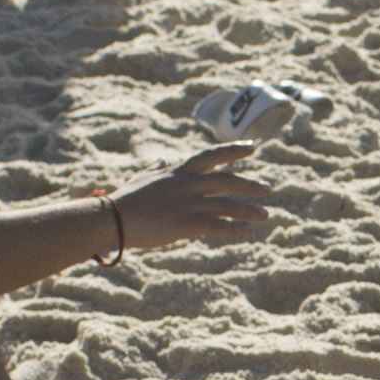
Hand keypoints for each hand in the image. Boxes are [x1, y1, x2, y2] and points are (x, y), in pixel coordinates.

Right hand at [114, 143, 272, 254]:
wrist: (111, 219)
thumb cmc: (124, 201)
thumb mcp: (142, 179)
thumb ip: (156, 169)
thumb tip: (161, 161)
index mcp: (177, 172)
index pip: (212, 156)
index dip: (234, 150)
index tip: (253, 146)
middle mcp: (187, 184)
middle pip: (227, 181)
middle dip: (249, 185)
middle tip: (267, 189)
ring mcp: (188, 203)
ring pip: (227, 205)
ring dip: (248, 210)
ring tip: (264, 215)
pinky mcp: (186, 224)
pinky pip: (218, 227)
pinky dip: (235, 230)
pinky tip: (248, 234)